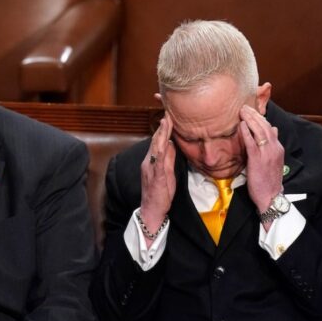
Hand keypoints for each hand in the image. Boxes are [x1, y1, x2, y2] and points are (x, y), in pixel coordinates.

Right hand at [139, 112, 176, 243]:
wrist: (152, 210)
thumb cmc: (160, 193)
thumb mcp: (167, 173)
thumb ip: (169, 158)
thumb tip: (172, 143)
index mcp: (152, 160)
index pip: (158, 140)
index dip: (164, 127)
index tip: (170, 114)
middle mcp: (149, 161)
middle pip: (156, 140)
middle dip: (163, 125)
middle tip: (168, 110)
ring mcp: (151, 168)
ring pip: (156, 147)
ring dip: (161, 133)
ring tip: (166, 120)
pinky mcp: (155, 176)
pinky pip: (158, 160)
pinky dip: (160, 149)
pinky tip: (164, 142)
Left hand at [239, 105, 284, 215]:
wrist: (271, 196)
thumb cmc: (269, 180)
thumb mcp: (274, 160)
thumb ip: (272, 145)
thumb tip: (273, 129)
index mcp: (278, 148)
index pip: (270, 128)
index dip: (261, 118)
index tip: (253, 111)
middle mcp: (274, 148)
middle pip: (265, 126)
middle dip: (255, 115)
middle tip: (245, 106)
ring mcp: (267, 153)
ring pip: (259, 131)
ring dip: (250, 119)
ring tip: (242, 111)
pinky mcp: (258, 160)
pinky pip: (252, 143)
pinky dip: (247, 132)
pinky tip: (241, 125)